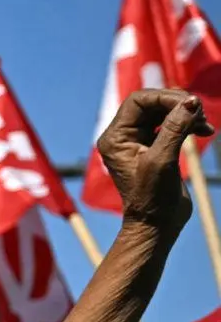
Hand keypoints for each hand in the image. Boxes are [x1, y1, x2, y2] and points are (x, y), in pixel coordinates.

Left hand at [94, 89, 209, 228]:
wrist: (157, 224)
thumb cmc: (153, 197)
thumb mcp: (163, 160)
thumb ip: (174, 129)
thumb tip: (190, 101)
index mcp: (115, 137)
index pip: (138, 101)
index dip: (165, 97)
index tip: (190, 105)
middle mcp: (123, 136)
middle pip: (151, 103)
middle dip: (178, 104)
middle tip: (201, 115)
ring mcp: (138, 141)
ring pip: (163, 112)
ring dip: (186, 114)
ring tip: (205, 125)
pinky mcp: (154, 147)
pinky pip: (171, 124)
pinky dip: (188, 123)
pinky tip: (205, 131)